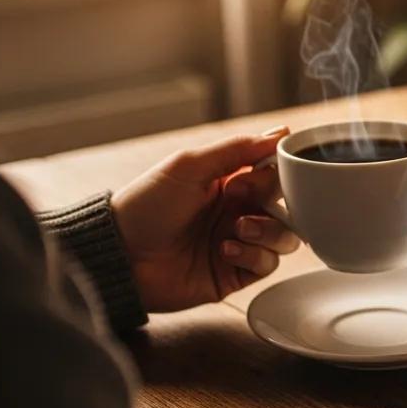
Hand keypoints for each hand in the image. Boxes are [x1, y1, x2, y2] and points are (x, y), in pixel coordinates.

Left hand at [112, 127, 299, 311]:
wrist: (122, 256)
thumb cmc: (146, 207)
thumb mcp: (189, 166)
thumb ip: (237, 149)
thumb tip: (281, 134)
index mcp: (228, 182)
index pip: (272, 173)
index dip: (272, 173)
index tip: (253, 175)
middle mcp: (237, 212)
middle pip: (284, 204)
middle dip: (268, 201)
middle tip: (240, 200)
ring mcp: (239, 243)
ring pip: (284, 236)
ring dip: (268, 230)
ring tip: (237, 229)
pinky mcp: (236, 273)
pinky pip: (267, 264)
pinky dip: (253, 255)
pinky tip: (224, 250)